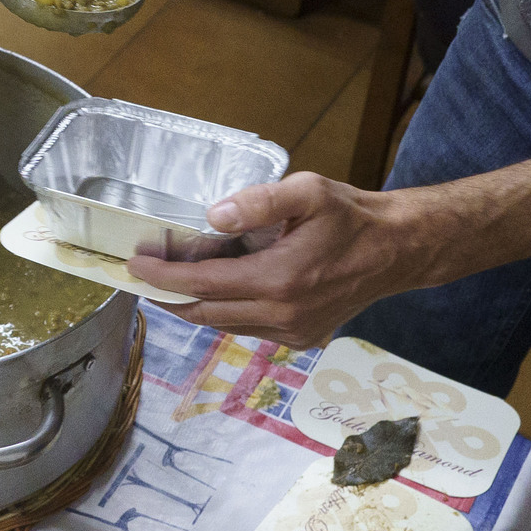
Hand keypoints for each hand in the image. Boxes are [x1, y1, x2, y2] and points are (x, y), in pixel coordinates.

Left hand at [134, 174, 437, 348]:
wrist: (396, 250)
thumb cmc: (351, 217)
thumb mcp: (308, 192)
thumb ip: (258, 201)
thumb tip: (214, 216)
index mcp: (280, 279)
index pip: (202, 284)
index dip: (162, 276)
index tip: (133, 264)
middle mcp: (283, 313)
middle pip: (205, 312)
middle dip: (167, 294)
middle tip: (141, 274)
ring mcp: (292, 331)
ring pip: (224, 324)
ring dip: (194, 304)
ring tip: (170, 279)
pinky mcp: (300, 337)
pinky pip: (247, 328)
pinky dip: (224, 310)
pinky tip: (215, 288)